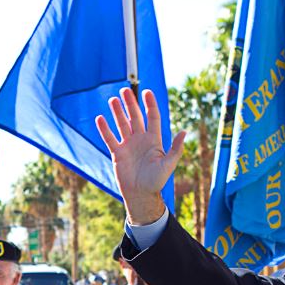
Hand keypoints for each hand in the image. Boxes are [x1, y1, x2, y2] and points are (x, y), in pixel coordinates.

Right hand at [95, 88, 185, 224]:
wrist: (141, 194)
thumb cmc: (156, 181)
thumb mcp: (168, 164)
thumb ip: (175, 148)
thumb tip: (184, 131)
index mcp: (154, 140)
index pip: (152, 117)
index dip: (150, 104)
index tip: (147, 92)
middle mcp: (140, 139)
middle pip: (135, 117)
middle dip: (130, 104)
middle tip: (125, 91)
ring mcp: (128, 145)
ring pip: (122, 124)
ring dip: (117, 112)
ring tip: (113, 100)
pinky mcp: (117, 153)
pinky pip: (110, 138)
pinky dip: (105, 129)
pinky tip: (100, 118)